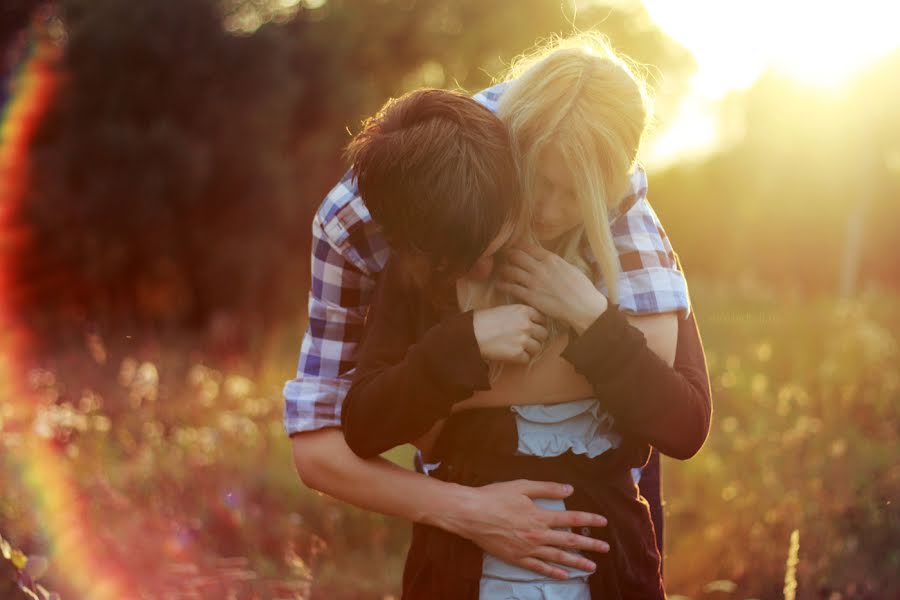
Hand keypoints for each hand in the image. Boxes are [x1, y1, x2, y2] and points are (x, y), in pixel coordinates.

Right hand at [439, 479, 609, 579]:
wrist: (470, 514)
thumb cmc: (494, 497)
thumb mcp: (521, 486)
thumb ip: (546, 489)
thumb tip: (569, 489)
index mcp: (540, 515)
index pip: (570, 518)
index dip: (588, 520)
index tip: (603, 522)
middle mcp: (537, 535)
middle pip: (569, 541)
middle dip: (589, 545)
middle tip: (605, 549)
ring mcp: (527, 549)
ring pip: (557, 557)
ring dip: (576, 562)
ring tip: (591, 566)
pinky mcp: (516, 558)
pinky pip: (539, 568)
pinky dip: (553, 572)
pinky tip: (564, 575)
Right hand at [472, 304, 547, 363]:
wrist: (471, 333)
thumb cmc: (484, 320)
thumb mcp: (505, 310)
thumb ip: (521, 315)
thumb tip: (532, 323)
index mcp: (524, 310)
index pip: (542, 319)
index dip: (538, 325)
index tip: (533, 329)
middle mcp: (527, 324)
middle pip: (544, 334)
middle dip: (537, 338)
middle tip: (527, 341)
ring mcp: (523, 340)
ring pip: (538, 348)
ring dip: (530, 350)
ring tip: (519, 348)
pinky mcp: (517, 354)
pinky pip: (527, 359)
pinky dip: (521, 358)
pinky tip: (512, 354)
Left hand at [497, 244, 607, 334]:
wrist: (584, 307)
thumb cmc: (582, 288)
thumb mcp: (569, 268)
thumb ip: (555, 263)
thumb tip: (546, 260)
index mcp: (551, 259)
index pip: (528, 247)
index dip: (518, 246)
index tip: (513, 248)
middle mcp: (540, 268)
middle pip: (516, 256)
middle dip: (508, 255)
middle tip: (503, 258)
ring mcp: (534, 282)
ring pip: (511, 271)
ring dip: (503, 270)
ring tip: (501, 271)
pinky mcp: (530, 297)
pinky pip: (511, 288)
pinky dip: (503, 285)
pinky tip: (500, 285)